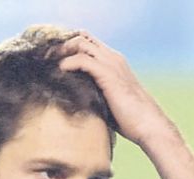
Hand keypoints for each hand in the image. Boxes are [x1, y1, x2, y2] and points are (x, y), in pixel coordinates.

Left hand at [58, 31, 179, 147]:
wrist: (148, 127)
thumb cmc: (130, 120)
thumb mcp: (107, 101)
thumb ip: (93, 93)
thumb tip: (73, 100)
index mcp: (114, 62)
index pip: (88, 42)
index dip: (68, 47)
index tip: (51, 59)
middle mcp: (113, 58)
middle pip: (82, 38)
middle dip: (61, 45)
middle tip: (45, 58)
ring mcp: (112, 64)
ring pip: (81, 43)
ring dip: (61, 51)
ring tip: (47, 62)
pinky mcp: (108, 75)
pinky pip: (83, 59)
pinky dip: (68, 63)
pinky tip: (59, 71)